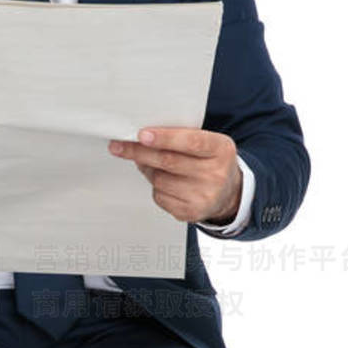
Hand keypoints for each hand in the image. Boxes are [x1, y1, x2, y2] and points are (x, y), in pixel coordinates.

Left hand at [108, 127, 241, 223]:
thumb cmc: (211, 162)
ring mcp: (204, 196)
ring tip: (153, 164)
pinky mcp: (191, 213)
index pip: (191, 142)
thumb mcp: (206, 143)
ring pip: (159, 179)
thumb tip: (141, 139)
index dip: (164, 138)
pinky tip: (166, 182)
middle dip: (139, 152)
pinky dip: (156, 187)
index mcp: (221, 150)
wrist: (228, 194)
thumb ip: (180, 137)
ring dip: (148, 170)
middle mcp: (216, 174)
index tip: (141, 135)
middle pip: (168, 161)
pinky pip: (160, 196)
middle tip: (119, 146)